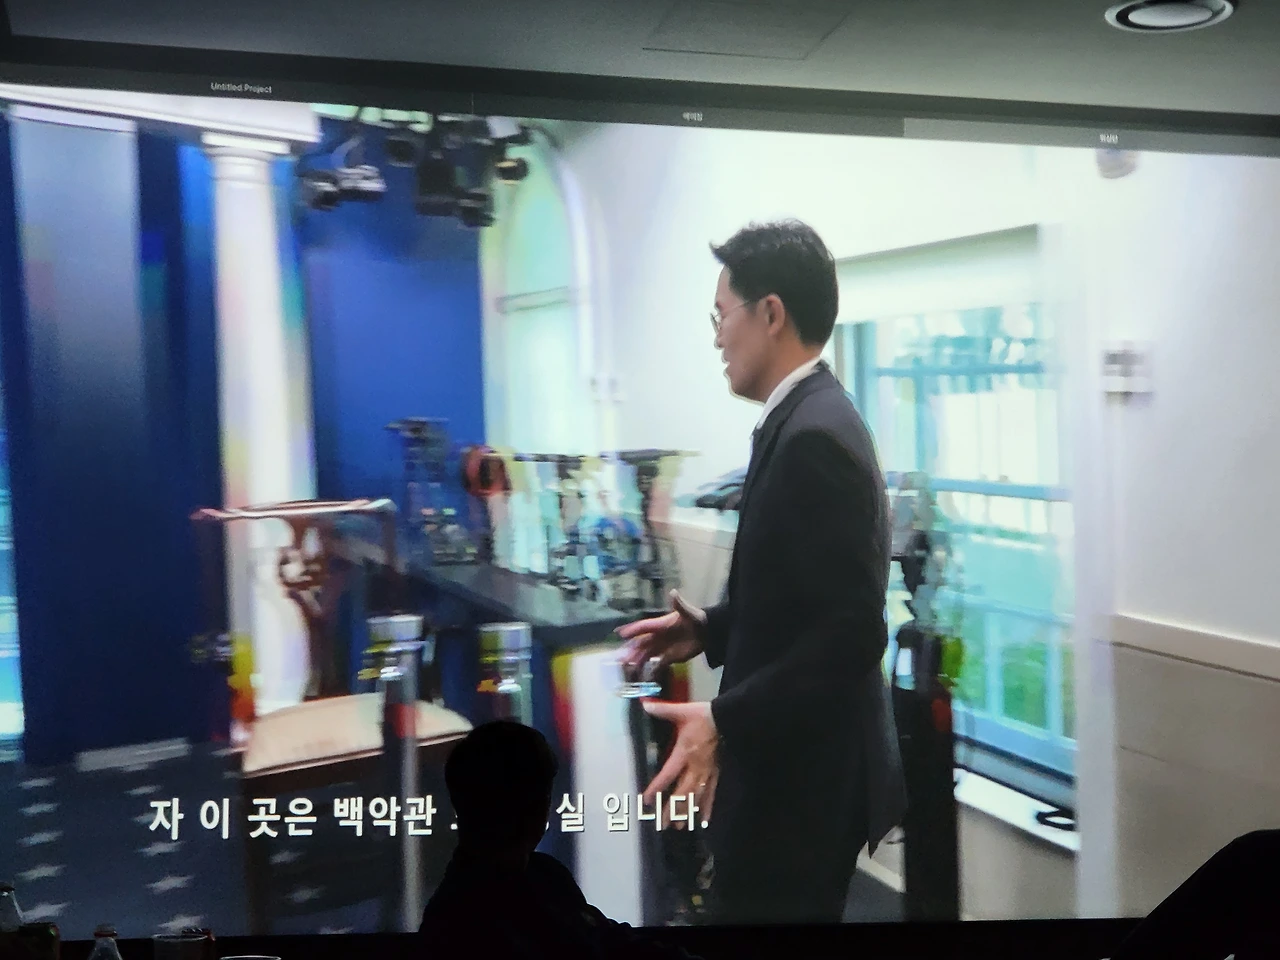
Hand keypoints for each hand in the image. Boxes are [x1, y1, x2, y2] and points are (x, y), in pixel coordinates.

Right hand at [617, 590, 705, 673]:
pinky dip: (650, 670)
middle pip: (641, 643)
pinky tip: (644, 676)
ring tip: (628, 668)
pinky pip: (657, 664)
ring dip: (637, 660)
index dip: (633, 630)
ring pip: (646, 654)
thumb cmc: (698, 620)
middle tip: (619, 657)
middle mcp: (659, 636)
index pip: (644, 627)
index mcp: (661, 624)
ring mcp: (663, 647)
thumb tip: (673, 592)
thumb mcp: (690, 612)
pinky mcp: (670, 657)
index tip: (620, 634)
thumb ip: (680, 604)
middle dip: (630, 650)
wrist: (709, 632)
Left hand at [641, 700, 718, 828]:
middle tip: (662, 824)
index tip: (646, 800)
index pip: (667, 775)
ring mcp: (707, 771)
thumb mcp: (682, 711)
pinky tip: (704, 819)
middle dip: (672, 809)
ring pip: (696, 796)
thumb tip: (644, 704)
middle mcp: (695, 766)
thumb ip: (663, 710)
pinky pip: (712, 793)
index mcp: (684, 753)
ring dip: (687, 811)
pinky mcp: (717, 772)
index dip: (657, 788)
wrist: (729, 719)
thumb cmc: (705, 716)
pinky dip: (708, 807)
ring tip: (679, 826)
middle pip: (682, 792)